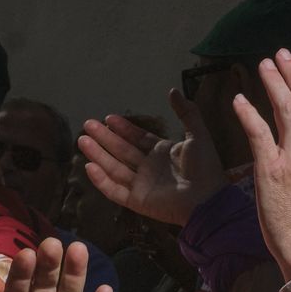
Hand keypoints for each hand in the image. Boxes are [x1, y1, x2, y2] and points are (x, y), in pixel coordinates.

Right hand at [79, 89, 225, 225]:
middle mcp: (149, 168)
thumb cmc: (204, 167)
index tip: (108, 118)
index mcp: (162, 153)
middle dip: (105, 138)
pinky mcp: (137, 201)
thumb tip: (173, 90)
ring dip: (98, 154)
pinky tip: (89, 166)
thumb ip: (186, 112)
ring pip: (114, 168)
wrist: (207, 198)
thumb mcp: (197, 134)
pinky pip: (115, 190)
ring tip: (82, 141)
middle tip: (87, 125)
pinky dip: (101, 180)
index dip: (123, 128)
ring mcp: (142, 185)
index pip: (137, 138)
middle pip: (121, 150)